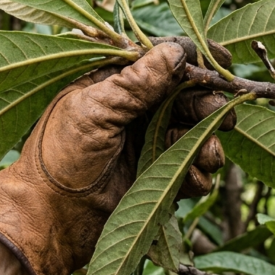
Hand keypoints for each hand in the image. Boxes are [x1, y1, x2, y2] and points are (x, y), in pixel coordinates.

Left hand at [0, 39, 234, 274]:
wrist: (49, 222)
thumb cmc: (57, 159)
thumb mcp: (94, 112)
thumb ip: (136, 83)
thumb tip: (177, 52)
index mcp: (116, 82)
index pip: (163, 58)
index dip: (196, 58)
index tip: (225, 63)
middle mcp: (138, 109)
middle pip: (190, 95)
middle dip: (209, 105)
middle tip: (222, 118)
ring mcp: (151, 142)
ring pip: (198, 131)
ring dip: (208, 142)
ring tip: (205, 156)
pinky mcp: (160, 175)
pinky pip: (194, 167)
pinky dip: (198, 173)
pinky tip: (188, 180)